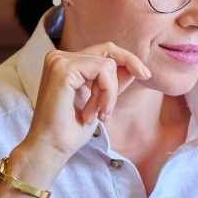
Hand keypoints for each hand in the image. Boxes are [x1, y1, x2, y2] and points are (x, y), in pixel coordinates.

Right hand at [20, 42, 150, 172]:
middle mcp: (59, 56)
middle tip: (106, 112)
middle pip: (109, 54)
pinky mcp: (63, 69)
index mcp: (65, 62)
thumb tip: (134, 67)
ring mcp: (59, 61)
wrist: (52, 147)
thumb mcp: (100, 100)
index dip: (128, 59)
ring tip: (96, 114)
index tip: (146, 75)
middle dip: (116, 84)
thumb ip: (113, 82)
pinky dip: (106, 94)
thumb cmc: (71, 129)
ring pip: (108, 65)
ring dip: (109, 94)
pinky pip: (103, 71)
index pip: (105, 50)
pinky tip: (93, 113)